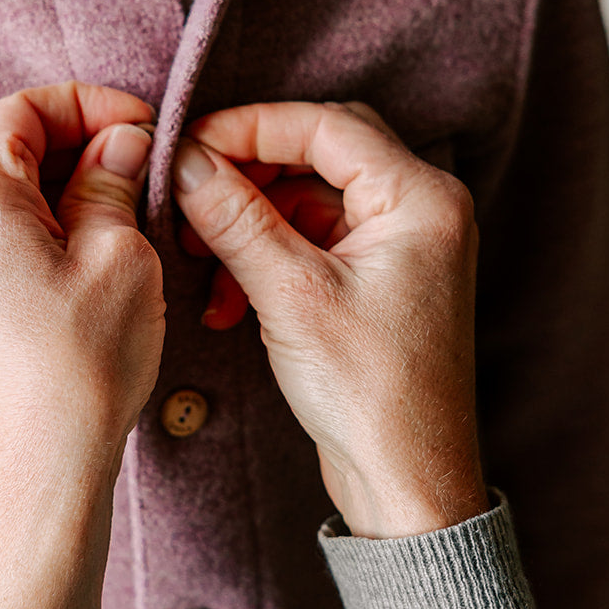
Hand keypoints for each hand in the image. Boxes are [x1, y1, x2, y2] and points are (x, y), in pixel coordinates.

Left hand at [0, 82, 164, 608]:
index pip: (24, 107)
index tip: (144, 124)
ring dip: (71, 190)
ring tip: (135, 217)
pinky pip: (2, 238)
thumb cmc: (80, 365)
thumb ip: (115, 179)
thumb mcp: (121, 253)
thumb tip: (121, 140)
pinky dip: (50, 229)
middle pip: (12, 148)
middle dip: (84, 147)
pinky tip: (101, 257)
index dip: (91, 104)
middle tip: (150, 170)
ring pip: (10, 194)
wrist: (42, 471)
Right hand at [173, 101, 488, 538]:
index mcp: (421, 199)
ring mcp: (404, 246)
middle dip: (248, 172)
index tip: (187, 145)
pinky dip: (269, 257)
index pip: (325, 126)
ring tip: (201, 255)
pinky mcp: (381, 281)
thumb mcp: (291, 295)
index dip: (248, 127)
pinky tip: (228, 300)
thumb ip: (236, 217)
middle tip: (191, 190)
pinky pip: (316, 242)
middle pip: (319, 153)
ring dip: (252, 222)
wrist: (406, 482)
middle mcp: (423, 210)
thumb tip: (184, 160)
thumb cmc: (371, 394)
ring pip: (311, 199)